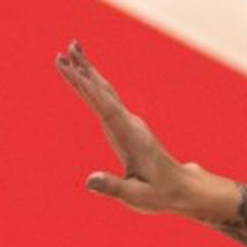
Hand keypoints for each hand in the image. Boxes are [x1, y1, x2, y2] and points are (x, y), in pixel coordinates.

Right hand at [55, 41, 208, 213]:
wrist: (180, 188)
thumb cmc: (160, 193)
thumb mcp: (137, 197)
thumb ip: (113, 187)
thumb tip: (90, 181)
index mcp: (131, 137)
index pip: (106, 108)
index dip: (89, 89)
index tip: (74, 70)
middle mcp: (130, 124)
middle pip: (103, 92)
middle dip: (84, 71)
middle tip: (65, 50)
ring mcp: (129, 122)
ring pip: (105, 91)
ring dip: (88, 70)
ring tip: (72, 49)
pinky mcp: (126, 124)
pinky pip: (106, 99)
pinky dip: (93, 83)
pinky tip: (84, 73)